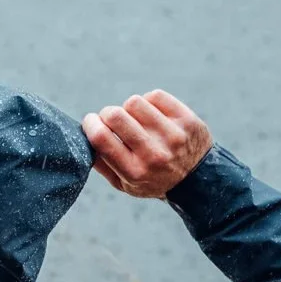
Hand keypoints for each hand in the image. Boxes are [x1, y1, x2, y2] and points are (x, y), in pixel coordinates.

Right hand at [81, 91, 212, 198]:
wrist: (197, 180)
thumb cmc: (152, 180)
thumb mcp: (125, 185)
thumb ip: (102, 164)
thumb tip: (83, 136)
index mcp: (133, 172)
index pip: (101, 138)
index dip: (90, 123)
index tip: (90, 121)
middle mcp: (153, 155)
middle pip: (116, 116)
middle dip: (107, 113)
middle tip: (111, 119)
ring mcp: (172, 136)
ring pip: (134, 102)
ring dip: (129, 108)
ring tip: (136, 120)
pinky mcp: (186, 120)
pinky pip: (155, 96)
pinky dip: (148, 102)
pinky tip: (151, 114)